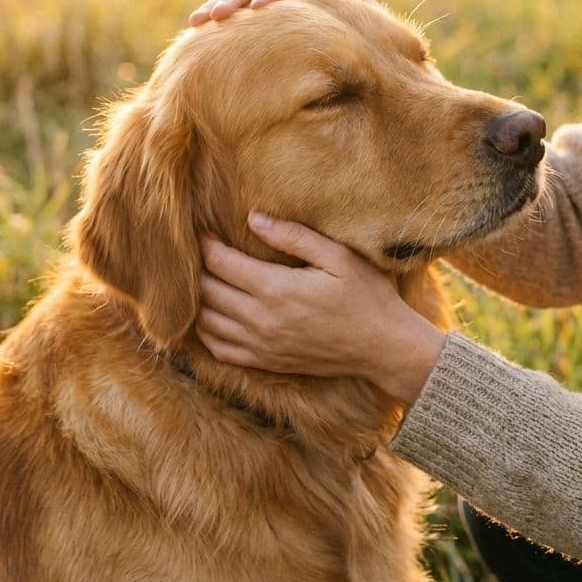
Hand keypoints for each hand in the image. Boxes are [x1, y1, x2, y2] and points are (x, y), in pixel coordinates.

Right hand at [188, 0, 370, 25]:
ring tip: (195, 23)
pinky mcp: (256, 32)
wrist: (361, 59)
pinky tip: (195, 39)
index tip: (258, 7)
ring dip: (215, 10)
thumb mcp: (364, 19)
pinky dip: (214, 30)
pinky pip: (232, 27)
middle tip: (217, 15)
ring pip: (236, 3)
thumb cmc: (366, 38)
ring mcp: (268, 13)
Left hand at [197, 213, 445, 404]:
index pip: (220, 263)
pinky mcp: (267, 363)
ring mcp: (262, 346)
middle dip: (197, 269)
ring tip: (202, 281)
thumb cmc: (367, 297)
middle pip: (206, 291)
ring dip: (198, 300)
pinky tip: (211, 316)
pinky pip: (220, 351)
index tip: (205, 231)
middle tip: (199, 253)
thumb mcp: (338, 257)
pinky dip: (206, 332)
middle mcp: (261, 320)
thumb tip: (253, 219)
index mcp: (276, 289)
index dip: (206, 244)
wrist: (384, 348)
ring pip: (206, 322)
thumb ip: (293, 236)